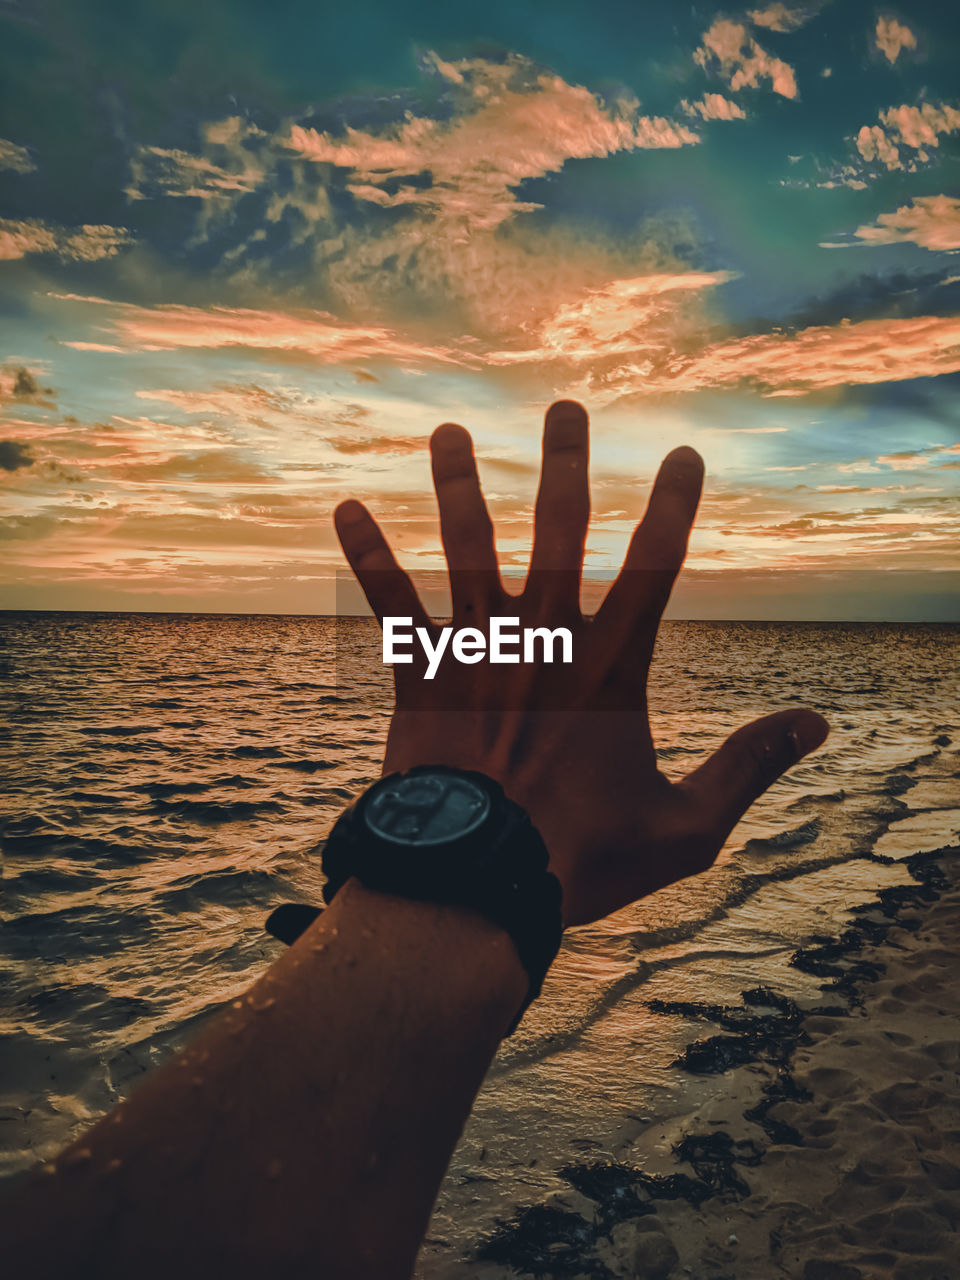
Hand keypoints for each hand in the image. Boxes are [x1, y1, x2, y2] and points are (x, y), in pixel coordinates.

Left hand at [334, 400, 827, 926]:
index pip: (654, 565)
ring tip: (448, 431)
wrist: (475, 887)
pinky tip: (346, 507)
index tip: (682, 456)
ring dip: (458, 484)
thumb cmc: (580, 861)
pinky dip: (368, 555)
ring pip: (467, 546)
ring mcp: (475, 652)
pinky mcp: (418, 678)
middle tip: (565, 407)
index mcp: (610, 669)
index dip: (673, 505)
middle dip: (564, 463)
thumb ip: (749, 766)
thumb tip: (817, 724)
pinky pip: (390, 604)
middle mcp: (541, 641)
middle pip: (557, 529)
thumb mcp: (687, 826)